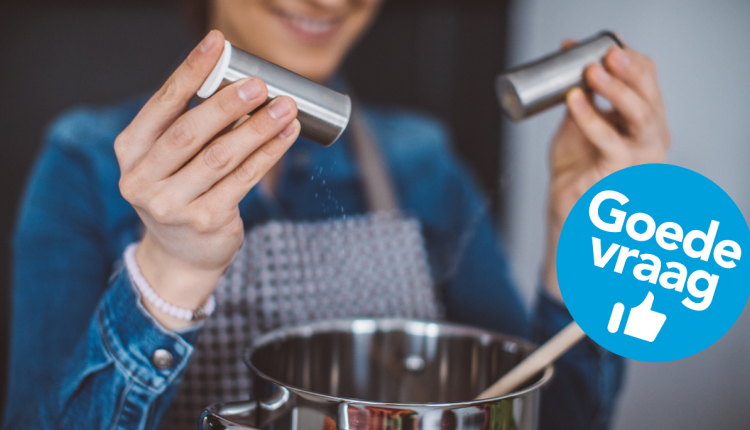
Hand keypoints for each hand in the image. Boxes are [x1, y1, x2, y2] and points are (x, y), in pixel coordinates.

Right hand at [115, 30, 300, 328]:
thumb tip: (239, 85)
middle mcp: (143, 179)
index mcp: (131, 151)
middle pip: (190, 133)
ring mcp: (172, 205)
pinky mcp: (205, 221)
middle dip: (228, 105)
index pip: (162, 104)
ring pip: (221, 158)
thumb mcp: (167, 161)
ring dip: (258, 129)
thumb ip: (191, 126)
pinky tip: (286, 136)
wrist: (179, 257)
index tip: (217, 45)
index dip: (191, 72)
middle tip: (260, 84)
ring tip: (285, 109)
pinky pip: (243, 181)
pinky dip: (268, 155)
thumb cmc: (179, 193)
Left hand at [544, 41, 670, 300]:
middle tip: (607, 53)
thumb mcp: (578, 123)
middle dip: (630, 69)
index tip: (601, 45)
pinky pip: (611, 141)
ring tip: (591, 71)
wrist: (566, 208)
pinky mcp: (622, 172)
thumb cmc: (576, 168)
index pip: (648, 81)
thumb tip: (569, 57)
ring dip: (618, 89)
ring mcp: (642, 156)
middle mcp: (652, 137)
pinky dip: (592, 118)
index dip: (628, 60)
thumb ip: (581, 95)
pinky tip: (575, 100)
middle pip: (651, 94)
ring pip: (641, 115)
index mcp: (645, 121)